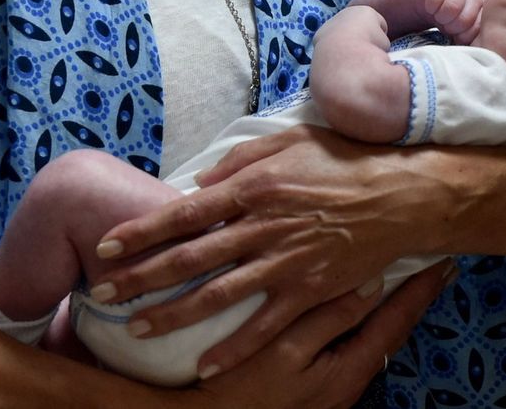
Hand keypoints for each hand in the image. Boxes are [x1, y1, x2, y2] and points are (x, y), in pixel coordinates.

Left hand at [94, 126, 447, 375]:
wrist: (403, 193)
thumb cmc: (347, 160)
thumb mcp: (291, 141)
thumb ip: (242, 160)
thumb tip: (201, 183)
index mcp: (255, 187)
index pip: (184, 212)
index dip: (142, 231)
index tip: (106, 245)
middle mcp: (264, 226)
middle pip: (191, 257)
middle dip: (141, 277)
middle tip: (102, 293)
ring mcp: (287, 262)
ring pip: (218, 294)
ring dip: (174, 314)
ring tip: (137, 329)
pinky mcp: (311, 289)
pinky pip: (266, 326)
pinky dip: (235, 347)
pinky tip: (206, 365)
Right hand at [187, 260, 453, 407]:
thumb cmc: (244, 387)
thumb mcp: (286, 350)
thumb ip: (330, 317)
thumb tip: (371, 283)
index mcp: (349, 368)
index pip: (397, 321)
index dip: (420, 291)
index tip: (442, 263)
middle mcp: (352, 378)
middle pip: (393, 329)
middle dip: (415, 296)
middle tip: (437, 264)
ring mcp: (337, 383)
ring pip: (375, 335)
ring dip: (393, 306)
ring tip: (411, 276)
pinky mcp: (321, 383)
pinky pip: (354, 342)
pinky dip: (367, 318)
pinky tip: (366, 303)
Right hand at [418, 0, 483, 43]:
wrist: (430, 4)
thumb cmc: (449, 23)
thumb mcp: (461, 34)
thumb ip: (470, 42)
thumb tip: (473, 55)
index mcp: (484, 12)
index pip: (477, 30)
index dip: (462, 37)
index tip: (456, 35)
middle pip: (464, 20)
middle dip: (450, 27)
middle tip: (446, 25)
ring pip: (451, 8)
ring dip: (440, 17)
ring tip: (439, 16)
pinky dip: (430, 6)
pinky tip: (432, 6)